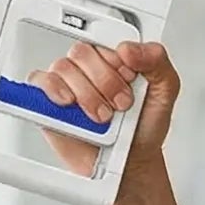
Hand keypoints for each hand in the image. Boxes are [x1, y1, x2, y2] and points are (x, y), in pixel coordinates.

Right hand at [26, 38, 180, 199]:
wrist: (130, 163)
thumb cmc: (143, 127)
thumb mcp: (165, 90)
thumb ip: (156, 61)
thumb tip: (129, 48)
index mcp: (115, 59)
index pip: (105, 41)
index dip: (117, 61)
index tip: (131, 81)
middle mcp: (89, 69)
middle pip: (82, 52)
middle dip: (104, 80)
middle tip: (119, 104)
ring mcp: (68, 85)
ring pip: (63, 67)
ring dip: (85, 92)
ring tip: (101, 116)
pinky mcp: (48, 102)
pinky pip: (39, 82)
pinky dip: (52, 90)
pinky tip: (69, 104)